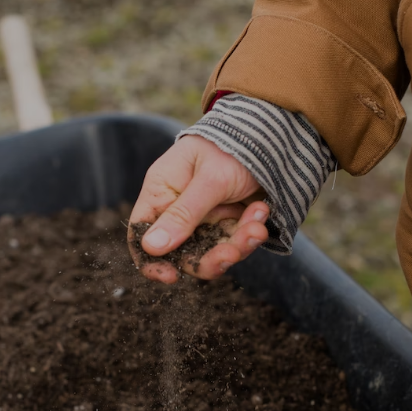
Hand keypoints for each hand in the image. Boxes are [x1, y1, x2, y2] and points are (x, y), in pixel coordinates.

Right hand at [128, 135, 269, 283]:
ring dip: (238, 244)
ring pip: (213, 250)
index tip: (171, 277)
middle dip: (210, 257)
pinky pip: (235, 241)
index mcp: (162, 191)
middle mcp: (179, 207)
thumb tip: (151, 248)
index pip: (142, 233)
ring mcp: (205, 216)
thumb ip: (183, 214)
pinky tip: (261, 211)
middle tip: (232, 253)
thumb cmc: (230, 147)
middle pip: (183, 251)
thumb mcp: (209, 180)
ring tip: (257, 227)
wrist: (269, 134)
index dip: (151, 260)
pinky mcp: (229, 220)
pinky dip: (251, 231)